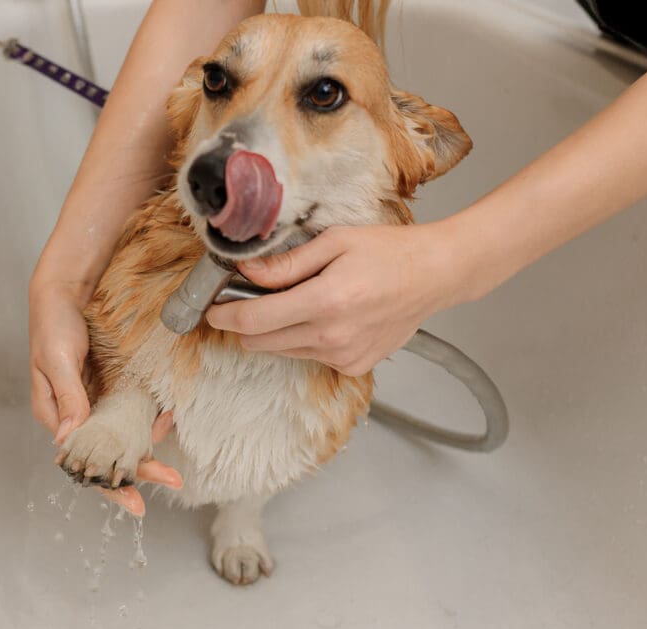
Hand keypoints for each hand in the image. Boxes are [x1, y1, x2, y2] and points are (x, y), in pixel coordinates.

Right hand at [31, 285, 181, 514]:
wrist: (67, 290)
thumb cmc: (53, 323)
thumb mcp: (57, 359)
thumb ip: (67, 396)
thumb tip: (69, 437)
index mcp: (55, 416)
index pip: (83, 461)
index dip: (108, 483)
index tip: (134, 501)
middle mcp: (76, 416)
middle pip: (108, 456)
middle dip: (139, 472)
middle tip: (172, 481)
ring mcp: (97, 403)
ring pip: (124, 438)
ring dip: (148, 447)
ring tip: (172, 456)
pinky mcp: (113, 388)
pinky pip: (134, 412)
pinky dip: (151, 419)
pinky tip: (167, 418)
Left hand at [205, 224, 462, 375]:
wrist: (434, 276)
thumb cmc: (389, 253)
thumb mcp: (334, 243)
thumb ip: (287, 263)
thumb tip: (245, 273)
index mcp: (324, 301)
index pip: (253, 320)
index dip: (224, 315)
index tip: (212, 309)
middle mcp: (332, 336)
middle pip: (260, 342)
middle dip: (246, 323)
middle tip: (250, 299)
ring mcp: (343, 356)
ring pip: (282, 351)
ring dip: (276, 331)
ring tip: (300, 302)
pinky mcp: (353, 366)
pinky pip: (309, 357)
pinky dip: (304, 339)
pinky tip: (325, 316)